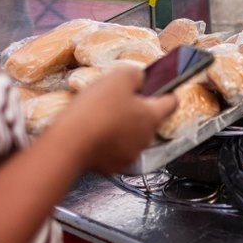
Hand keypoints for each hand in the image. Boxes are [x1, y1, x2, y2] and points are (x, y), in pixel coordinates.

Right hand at [62, 66, 176, 173]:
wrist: (70, 142)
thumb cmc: (96, 109)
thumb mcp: (119, 77)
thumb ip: (136, 75)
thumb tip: (141, 79)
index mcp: (152, 116)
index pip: (171, 102)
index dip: (165, 92)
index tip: (157, 87)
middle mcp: (147, 138)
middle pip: (149, 119)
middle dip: (136, 109)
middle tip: (117, 100)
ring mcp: (131, 154)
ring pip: (132, 135)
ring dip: (122, 126)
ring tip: (102, 117)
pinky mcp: (114, 166)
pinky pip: (116, 150)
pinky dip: (109, 142)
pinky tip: (95, 133)